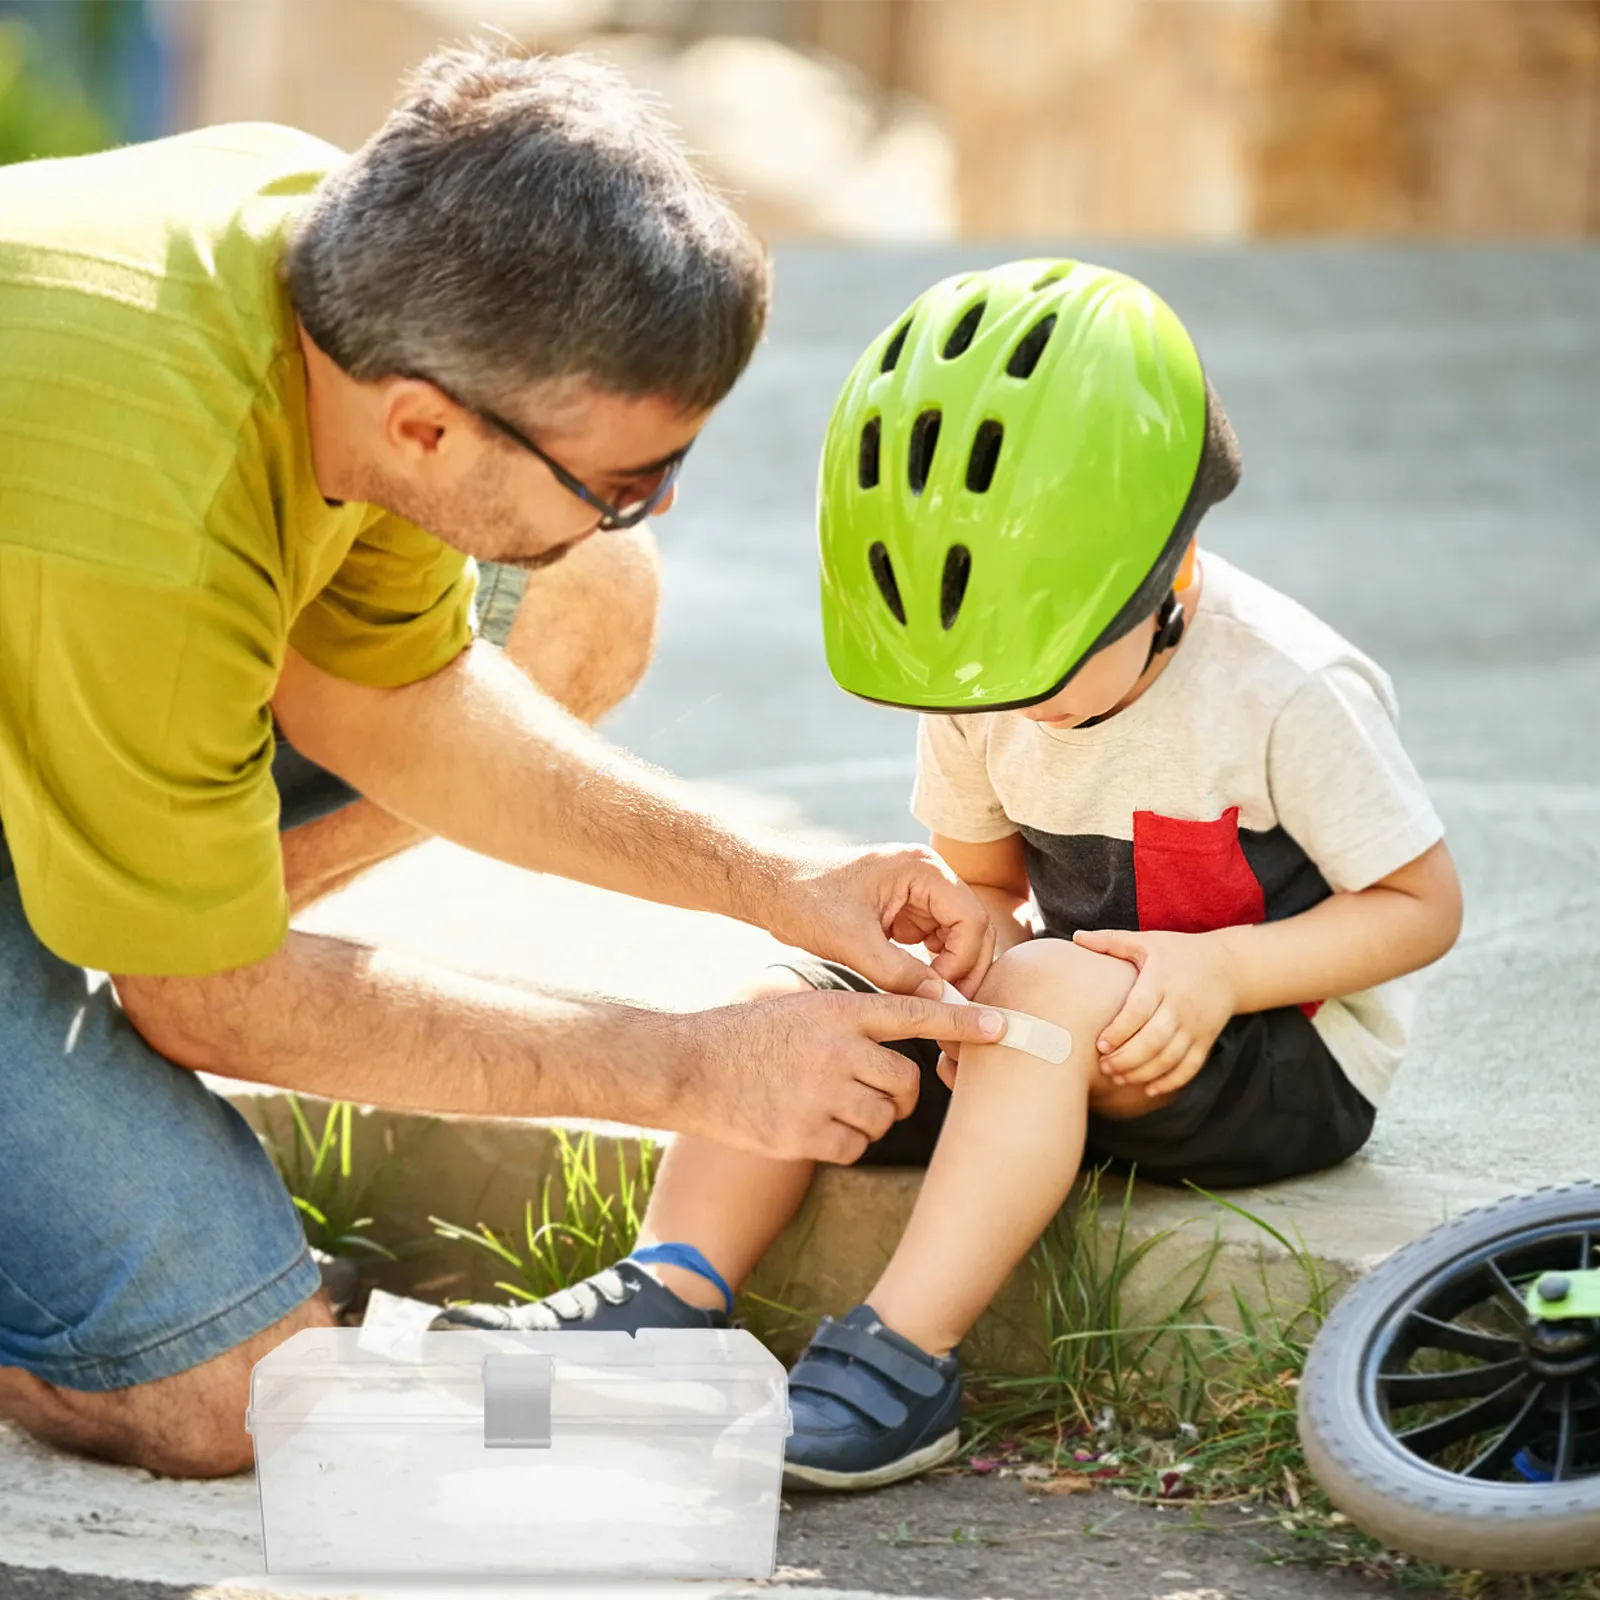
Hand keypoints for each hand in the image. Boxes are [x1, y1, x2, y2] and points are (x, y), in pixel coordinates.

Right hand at [681, 989, 1006, 1163]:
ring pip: (883, 1118)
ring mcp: (820, 1093)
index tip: (1005, 1028)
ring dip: (867, 1119)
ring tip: (825, 1104)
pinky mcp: (804, 1134)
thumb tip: (904, 1047)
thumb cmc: (751, 1037)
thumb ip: (853, 1022)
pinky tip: (810, 1126)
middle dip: (898, 1094)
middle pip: (906, 1083)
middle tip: (869, 1091)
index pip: (914, 1014)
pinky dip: (842, 1143)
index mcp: (838, 1009)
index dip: (964, 1021)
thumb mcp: (803, 1009)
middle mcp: (836, 1048)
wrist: (691, 1067)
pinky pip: (854, 1147)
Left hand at [764, 844, 996, 997]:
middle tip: (952, 1007)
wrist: (775, 889)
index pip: (971, 919)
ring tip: (936, 1002)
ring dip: (952, 970)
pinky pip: (937, 941)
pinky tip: (921, 988)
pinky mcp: (907, 910)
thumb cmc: (807, 903)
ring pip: (959, 937)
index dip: (964, 962)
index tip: (942, 995)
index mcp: (922, 869)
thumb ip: (898, 973)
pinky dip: (935, 966)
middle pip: (973, 927)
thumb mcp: (852, 943)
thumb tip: (939, 1001)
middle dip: (965, 968)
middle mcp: (929, 875)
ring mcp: (920, 892)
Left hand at [1070, 928, 1236, 1096]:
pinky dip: (1170, 1082)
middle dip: (1127, 1058)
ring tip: (1117, 1077)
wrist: (1228, 966)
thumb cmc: (1177, 953)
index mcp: (1162, 980)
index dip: (1120, 1030)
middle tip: (1103, 1067)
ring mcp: (1196, 1026)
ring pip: (1170, 1058)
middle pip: (1154, 1039)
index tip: (1099, 1045)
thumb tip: (1076, 937)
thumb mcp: (1147, 942)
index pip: (1140, 1009)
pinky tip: (1148, 1090)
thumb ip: (1111, 942)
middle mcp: (1181, 1005)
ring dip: (1143, 1073)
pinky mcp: (1206, 1040)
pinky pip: (1190, 1068)